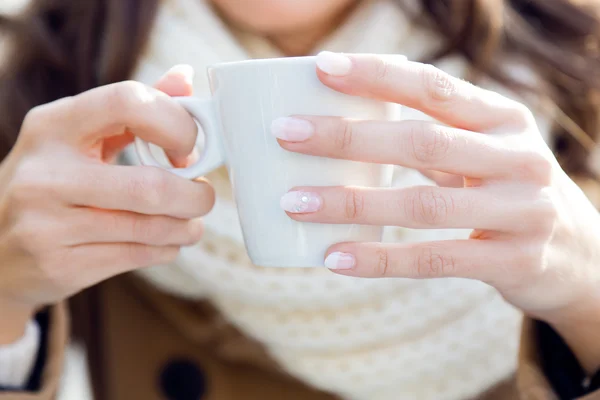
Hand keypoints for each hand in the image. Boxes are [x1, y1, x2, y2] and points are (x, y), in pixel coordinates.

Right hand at [0, 66, 213, 342]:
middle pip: (150, 187)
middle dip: (195, 196)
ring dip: (186, 227)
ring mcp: (46, 225)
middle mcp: (45, 174)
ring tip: (191, 223)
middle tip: (203, 196)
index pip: (127, 102)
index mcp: (52, 125)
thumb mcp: (77, 137)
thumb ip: (132, 110)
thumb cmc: (52, 182)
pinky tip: (167, 241)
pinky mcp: (59, 266)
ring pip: (150, 228)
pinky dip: (167, 249)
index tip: (190, 148)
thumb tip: (185, 79)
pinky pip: (138, 256)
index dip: (175, 124)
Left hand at [274, 52, 599, 371]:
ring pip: (422, 203)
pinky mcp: (514, 261)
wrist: (580, 256)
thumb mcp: (485, 152)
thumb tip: (344, 130)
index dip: (375, 74)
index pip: (433, 86)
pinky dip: (379, 259)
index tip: (320, 68)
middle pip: (421, 140)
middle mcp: (518, 157)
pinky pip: (434, 258)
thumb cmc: (509, 192)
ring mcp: (521, 211)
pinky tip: (334, 257)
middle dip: (347, 136)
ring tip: (295, 203)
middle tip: (286, 134)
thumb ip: (431, 137)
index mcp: (504, 119)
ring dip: (351, 203)